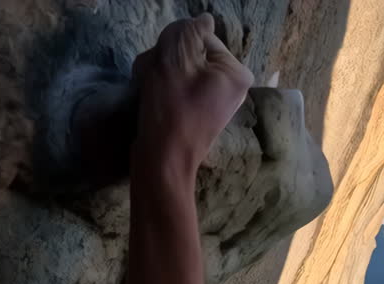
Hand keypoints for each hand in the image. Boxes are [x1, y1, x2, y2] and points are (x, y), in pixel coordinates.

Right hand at [132, 13, 253, 174]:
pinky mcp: (194, 114)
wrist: (160, 162)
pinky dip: (158, 90)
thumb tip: (203, 21)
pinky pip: (175, 89)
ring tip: (147, 90)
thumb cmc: (170, 110)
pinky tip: (149, 100)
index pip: (200, 37)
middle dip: (164, 61)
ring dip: (156, 74)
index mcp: (236, 72)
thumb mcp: (176, 59)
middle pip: (189, 54)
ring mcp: (212, 102)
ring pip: (177, 70)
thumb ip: (188, 30)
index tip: (163, 65)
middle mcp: (230, 87)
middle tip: (151, 78)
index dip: (174, 45)